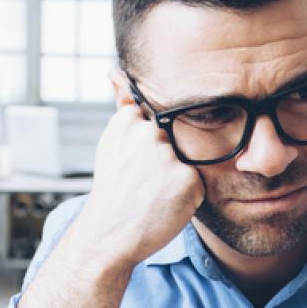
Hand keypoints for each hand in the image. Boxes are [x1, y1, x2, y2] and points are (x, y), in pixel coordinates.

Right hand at [73, 102, 205, 269]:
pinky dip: (187, 199)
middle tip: (143, 187)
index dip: (150, 151)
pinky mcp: (187, 180)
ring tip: (152, 197)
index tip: (136, 169)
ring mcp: (168, 157)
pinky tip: (164, 207)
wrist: (108, 236)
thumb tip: (115, 72)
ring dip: (176, 181)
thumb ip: (124, 106)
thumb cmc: (113, 192)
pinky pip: (198, 185)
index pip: (158, 123)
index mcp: (129, 122)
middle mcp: (149, 135)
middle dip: (164, 165)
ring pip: (187, 163)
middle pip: (174, 143)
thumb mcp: (113, 143)